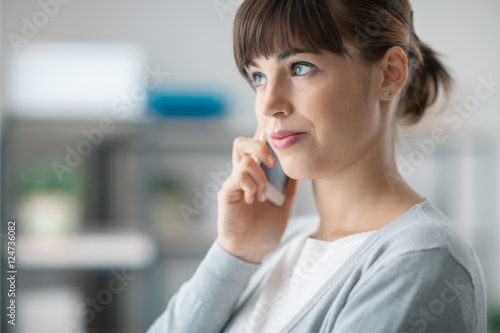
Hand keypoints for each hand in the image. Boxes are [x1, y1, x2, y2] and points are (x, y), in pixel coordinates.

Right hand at [217, 127, 297, 263]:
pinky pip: (237, 176)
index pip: (255, 148)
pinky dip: (250, 186)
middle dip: (260, 145)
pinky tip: (253, 201)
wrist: (250, 253)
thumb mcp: (283, 208)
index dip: (263, 137)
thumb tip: (297, 174)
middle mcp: (241, 176)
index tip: (277, 139)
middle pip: (242, 143)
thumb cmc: (264, 232)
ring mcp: (233, 183)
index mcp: (255, 177)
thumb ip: (288, 190)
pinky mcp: (227, 192)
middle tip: (273, 163)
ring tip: (264, 196)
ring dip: (260, 177)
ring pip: (244, 159)